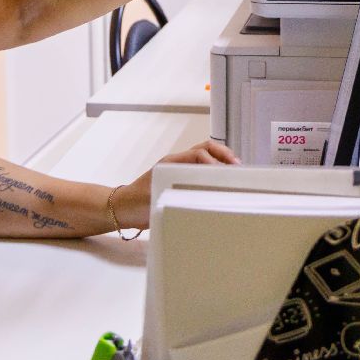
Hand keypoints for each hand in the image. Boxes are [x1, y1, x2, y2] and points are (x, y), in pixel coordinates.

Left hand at [111, 139, 240, 229]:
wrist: (122, 209)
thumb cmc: (136, 203)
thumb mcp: (154, 199)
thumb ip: (173, 196)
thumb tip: (198, 197)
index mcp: (171, 164)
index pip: (197, 154)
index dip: (213, 161)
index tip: (224, 173)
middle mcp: (178, 164)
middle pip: (205, 149)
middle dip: (222, 154)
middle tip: (237, 166)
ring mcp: (180, 171)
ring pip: (205, 157)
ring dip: (220, 160)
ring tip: (236, 171)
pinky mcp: (182, 182)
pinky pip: (202, 170)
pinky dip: (215, 171)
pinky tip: (223, 183)